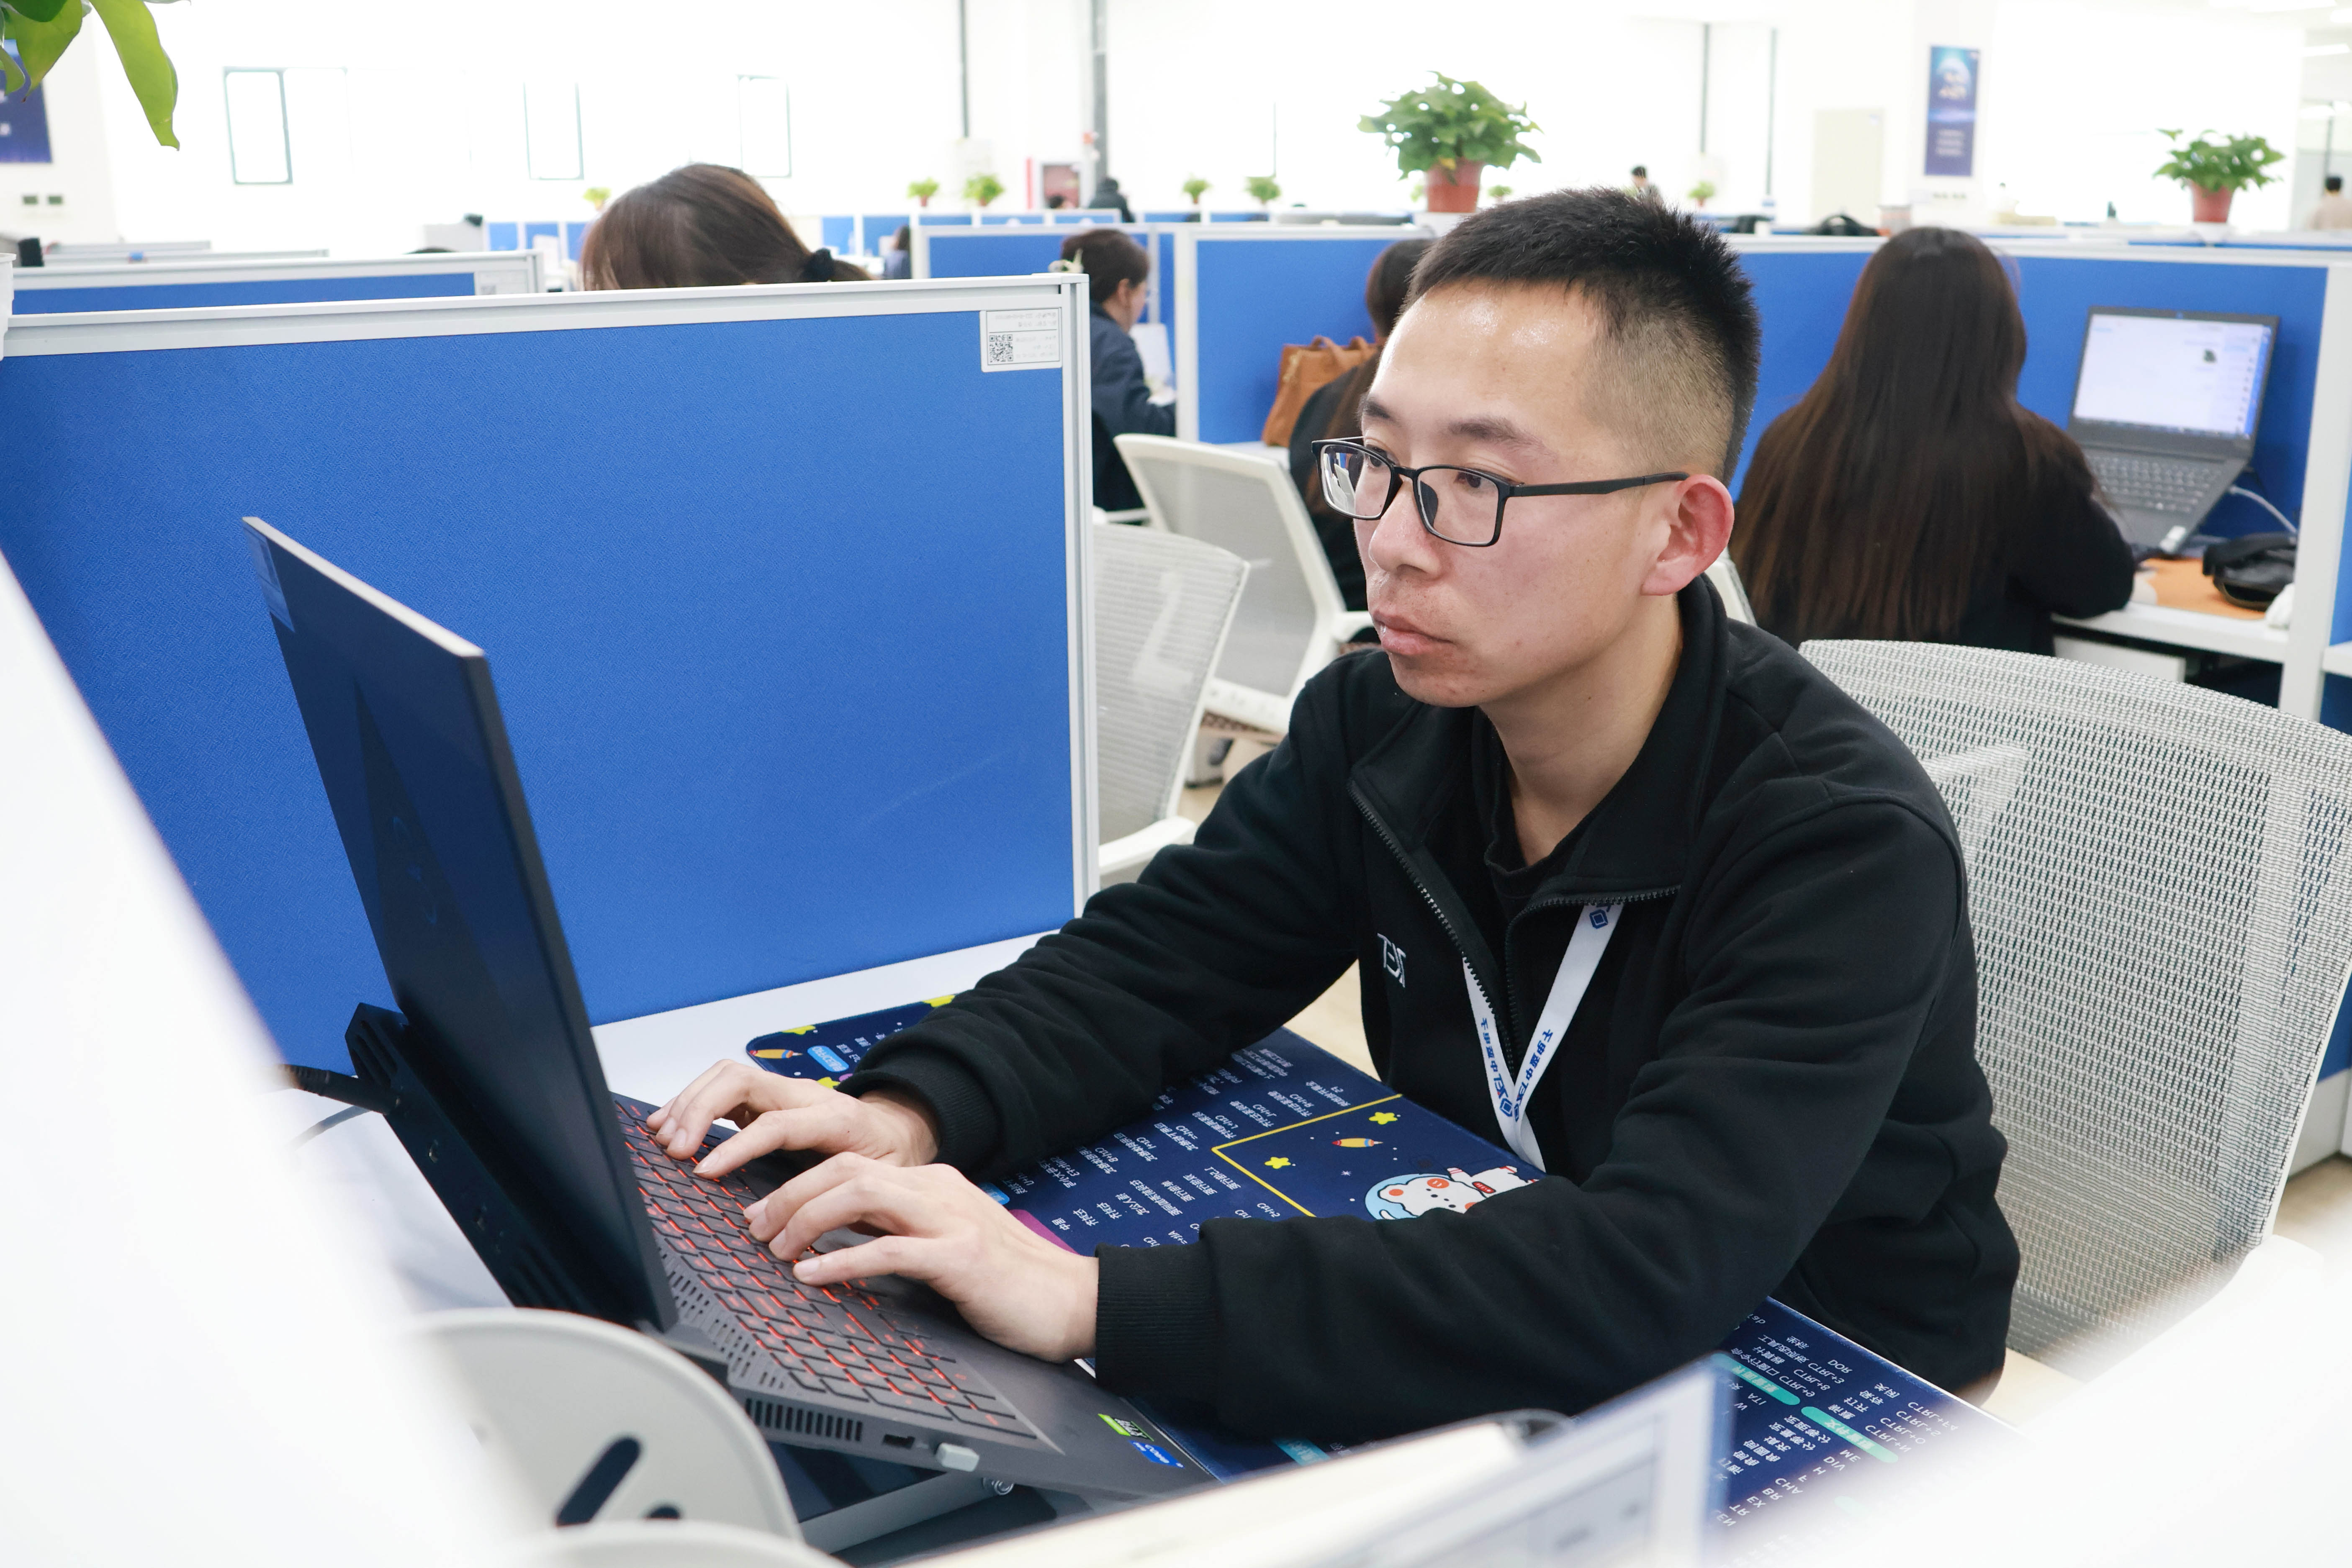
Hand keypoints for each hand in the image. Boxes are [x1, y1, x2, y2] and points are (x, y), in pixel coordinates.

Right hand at [646, 1060, 938, 1178]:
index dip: (737, 1146)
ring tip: (662, 1136)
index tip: (705, 1171)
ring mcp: (783, 1091)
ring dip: (689, 1101)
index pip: (776, 1123)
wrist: (898, 1127)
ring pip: (727, 1075)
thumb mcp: (876, 1181)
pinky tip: (671, 1123)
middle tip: (673, 1150)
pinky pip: (724, 1085)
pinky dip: (692, 1100)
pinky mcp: (766, 1096)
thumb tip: (790, 1226)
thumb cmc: (886, 1156)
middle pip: (741, 1080)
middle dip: (700, 1111)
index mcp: (833, 1117)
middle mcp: (804, 1094)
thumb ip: (838, 1197)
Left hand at [749, 1154, 1097, 1362]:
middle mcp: (937, 1190)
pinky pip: (888, 1249)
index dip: (796, 1184)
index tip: (764, 1214)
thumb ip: (896, 1231)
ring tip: (776, 1248)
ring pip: (861, 1193)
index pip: (850, 1164)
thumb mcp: (943, 1243)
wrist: (1074, 1301)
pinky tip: (812, 1276)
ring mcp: (950, 1219)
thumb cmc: (1009, 1281)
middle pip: (846, 1168)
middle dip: (789, 1195)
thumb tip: (835, 1236)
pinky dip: (841, 1260)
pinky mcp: (961, 1256)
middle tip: (756, 1229)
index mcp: (932, 1184)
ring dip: (807, 1218)